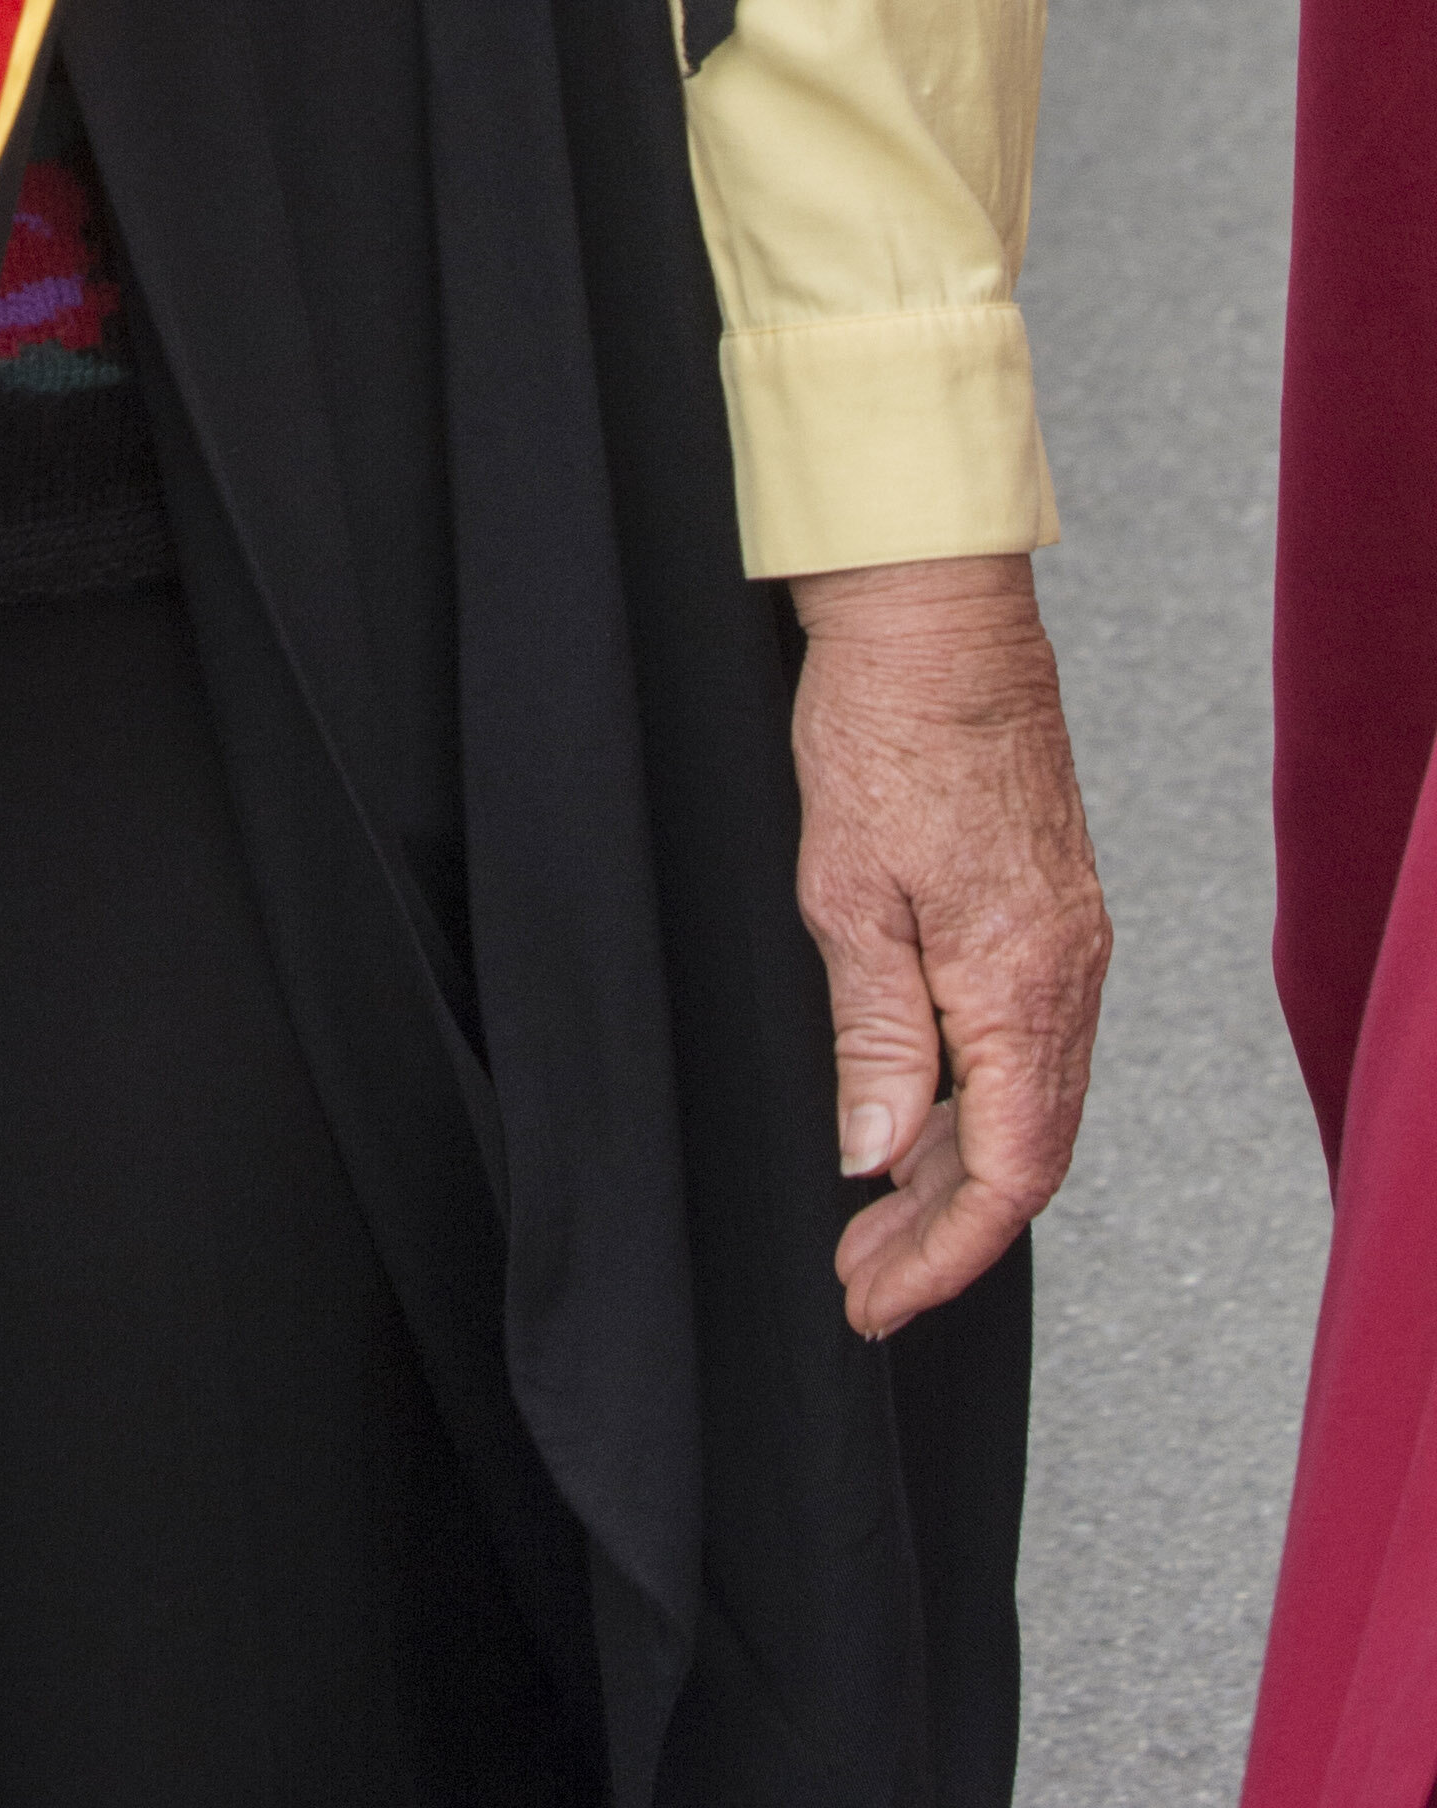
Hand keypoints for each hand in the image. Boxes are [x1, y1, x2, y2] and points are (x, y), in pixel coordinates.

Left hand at [786, 553, 1107, 1338]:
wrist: (934, 616)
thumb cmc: (882, 730)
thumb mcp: (845, 889)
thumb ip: (871, 1030)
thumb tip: (873, 1152)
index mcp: (1019, 984)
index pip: (1002, 1176)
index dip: (940, 1256)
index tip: (872, 1298)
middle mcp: (1066, 976)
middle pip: (1024, 1157)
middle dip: (941, 1234)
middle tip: (860, 1276)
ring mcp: (1068, 943)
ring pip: (1030, 1106)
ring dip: (956, 1173)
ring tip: (874, 1215)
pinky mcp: (1052, 911)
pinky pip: (1029, 1047)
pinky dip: (975, 1103)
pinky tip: (915, 1110)